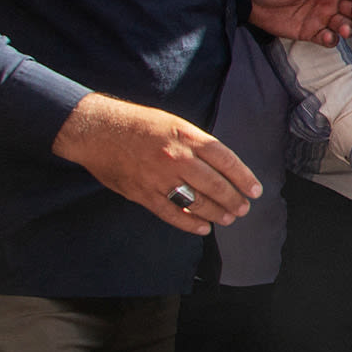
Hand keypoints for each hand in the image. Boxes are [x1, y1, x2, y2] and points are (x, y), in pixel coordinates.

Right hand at [53, 95, 258, 235]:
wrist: (97, 130)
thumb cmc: (138, 124)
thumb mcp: (173, 123)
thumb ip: (196, 143)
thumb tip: (220, 165)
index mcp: (187, 136)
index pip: (225, 160)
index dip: (243, 178)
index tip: (255, 190)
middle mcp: (176, 158)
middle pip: (215, 184)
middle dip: (233, 199)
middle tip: (244, 208)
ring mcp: (159, 178)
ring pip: (196, 202)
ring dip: (216, 213)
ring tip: (228, 218)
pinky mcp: (143, 193)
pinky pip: (171, 213)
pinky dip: (189, 223)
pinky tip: (202, 227)